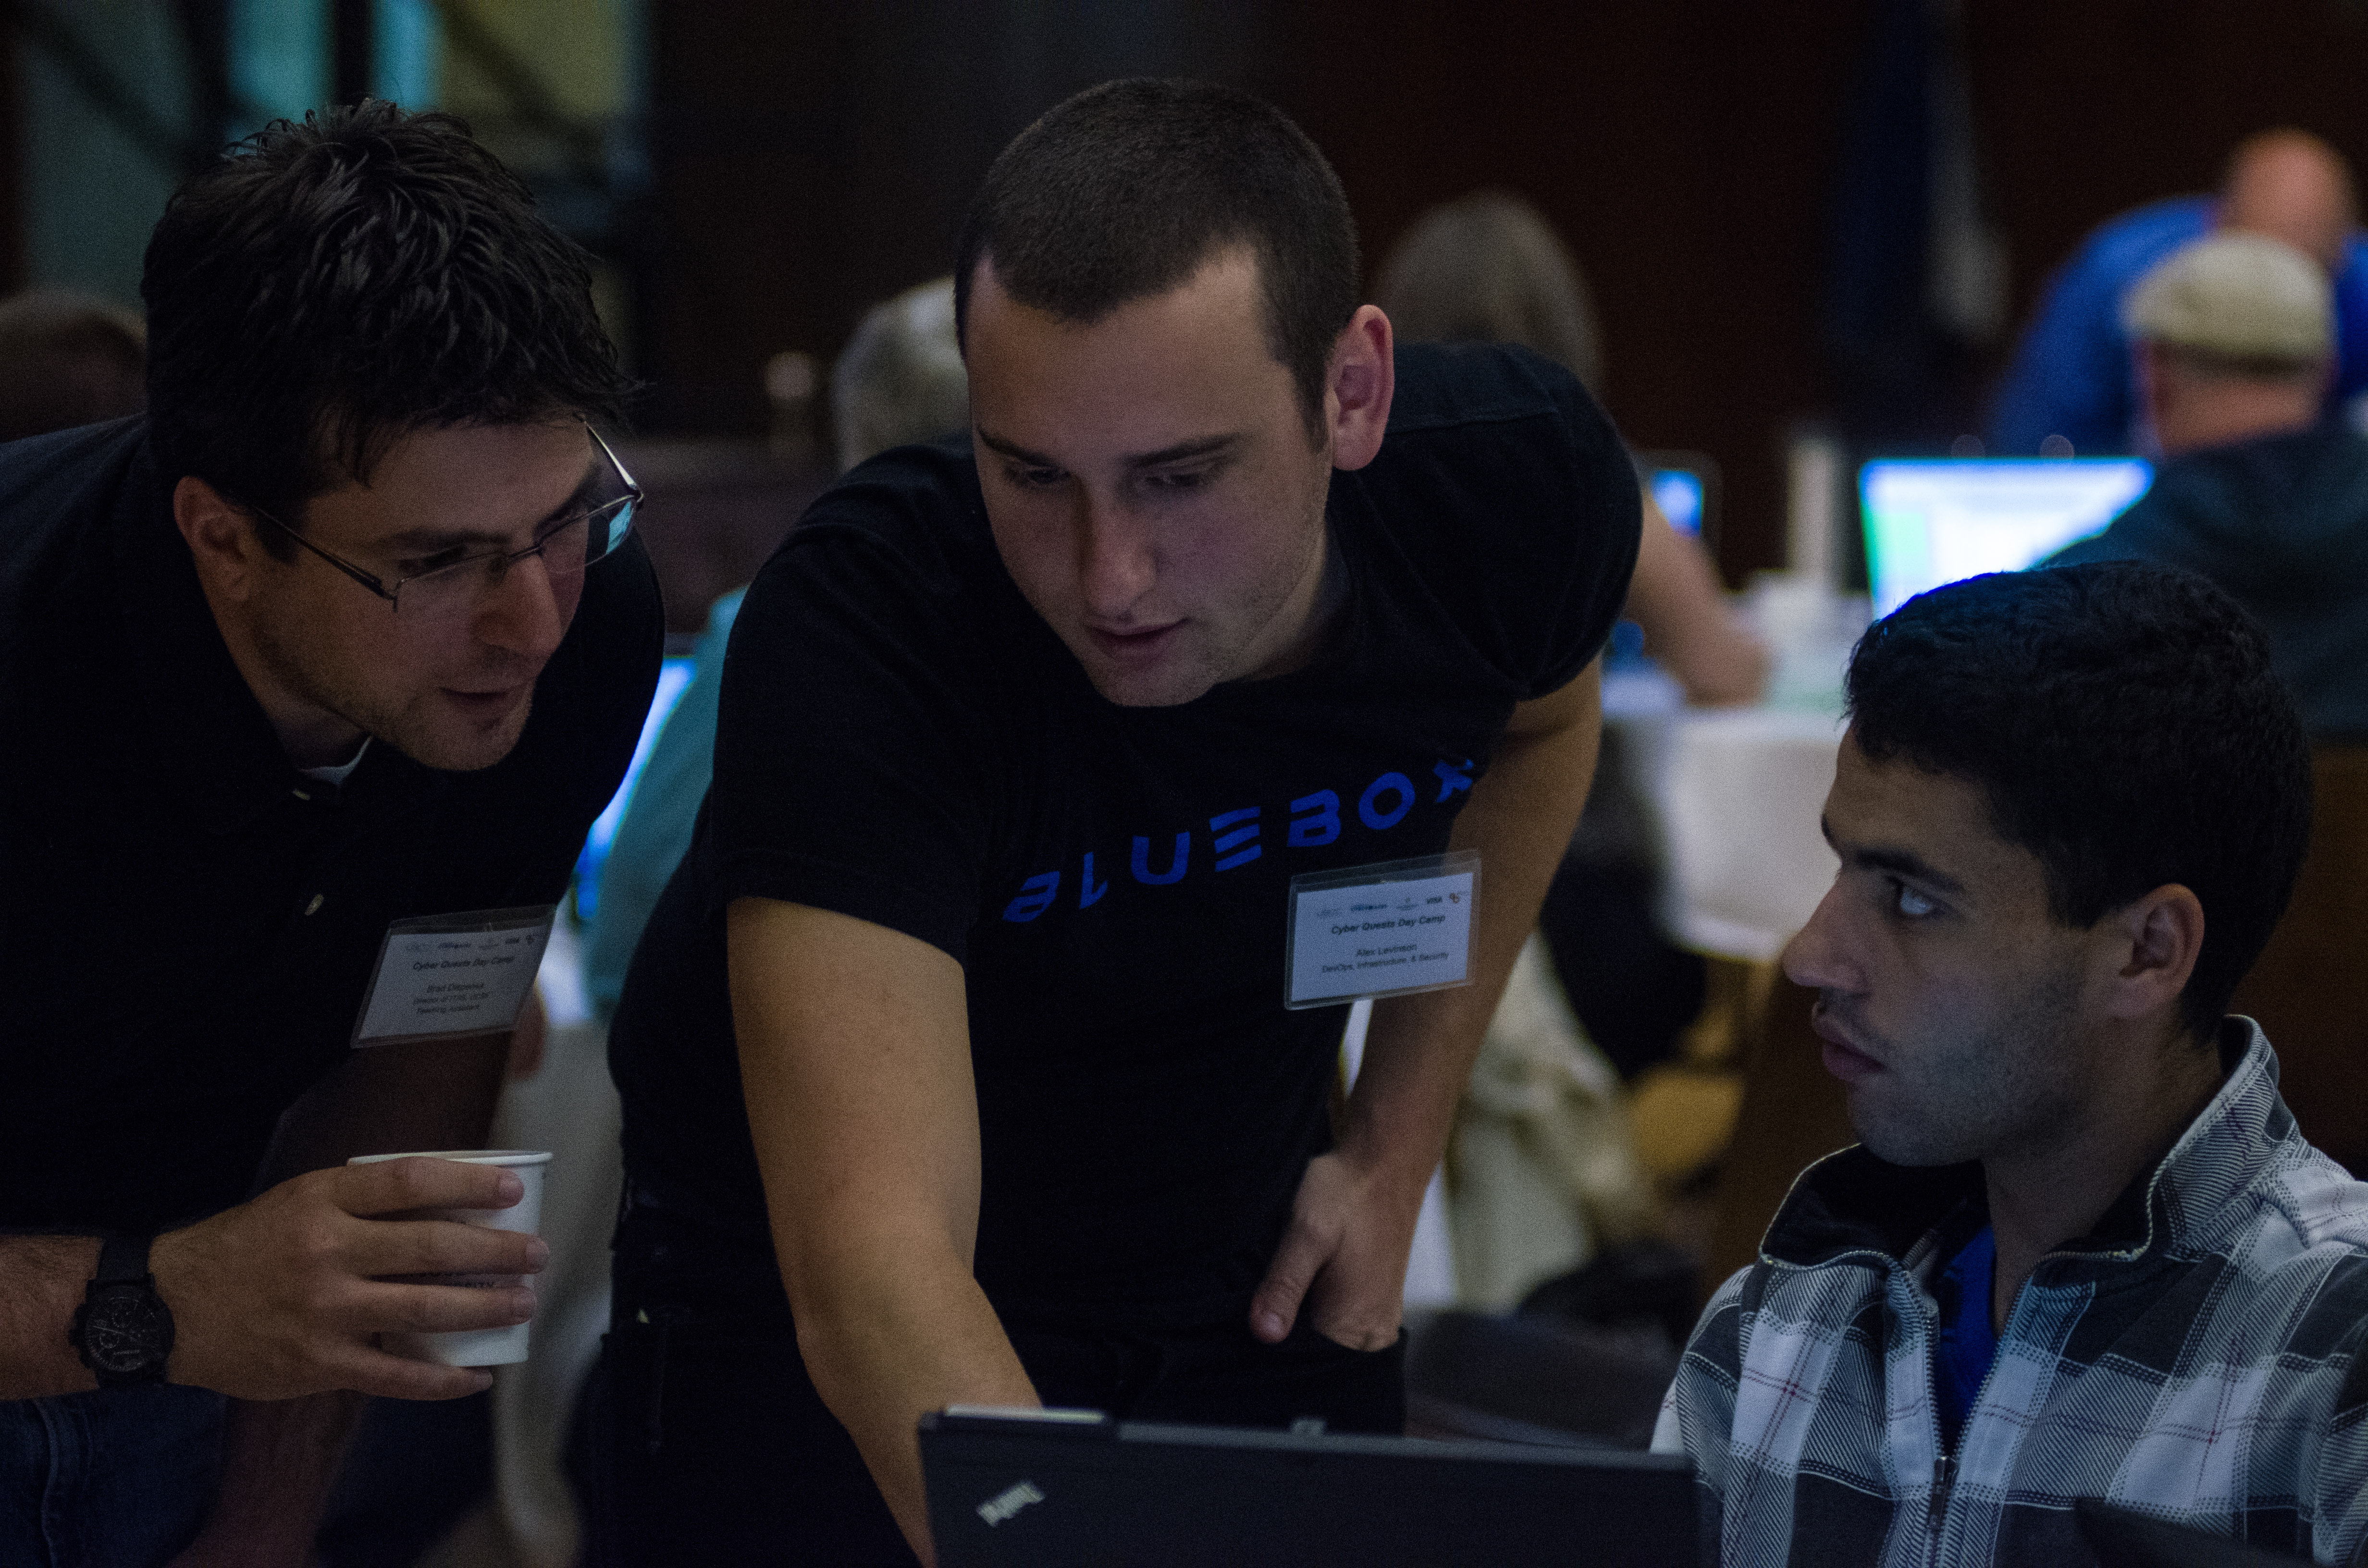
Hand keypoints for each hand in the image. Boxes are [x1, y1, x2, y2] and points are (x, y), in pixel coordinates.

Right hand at [152, 1157, 547, 1401]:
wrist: (170, 1309)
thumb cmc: (247, 1247)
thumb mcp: (299, 1201)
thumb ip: (362, 1201)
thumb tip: (446, 1202)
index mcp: (321, 1202)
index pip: (410, 1181)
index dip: (467, 1184)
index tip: (511, 1190)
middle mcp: (326, 1253)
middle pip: (430, 1247)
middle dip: (496, 1251)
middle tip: (536, 1254)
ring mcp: (325, 1312)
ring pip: (425, 1309)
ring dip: (484, 1308)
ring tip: (522, 1303)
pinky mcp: (319, 1364)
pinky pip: (396, 1375)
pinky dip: (442, 1379)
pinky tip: (477, 1375)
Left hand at [1248, 1151, 1422, 1349]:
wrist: (1385, 1163)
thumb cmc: (1348, 1193)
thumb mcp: (1307, 1233)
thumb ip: (1284, 1285)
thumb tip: (1263, 1333)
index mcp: (1355, 1326)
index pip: (1299, 1363)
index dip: (1270, 1344)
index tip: (1256, 1314)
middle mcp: (1371, 1335)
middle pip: (1314, 1357)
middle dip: (1286, 1333)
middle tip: (1273, 1290)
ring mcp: (1377, 1321)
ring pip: (1324, 1340)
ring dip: (1300, 1319)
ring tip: (1292, 1281)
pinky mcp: (1376, 1306)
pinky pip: (1339, 1326)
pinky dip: (1317, 1310)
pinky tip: (1307, 1281)